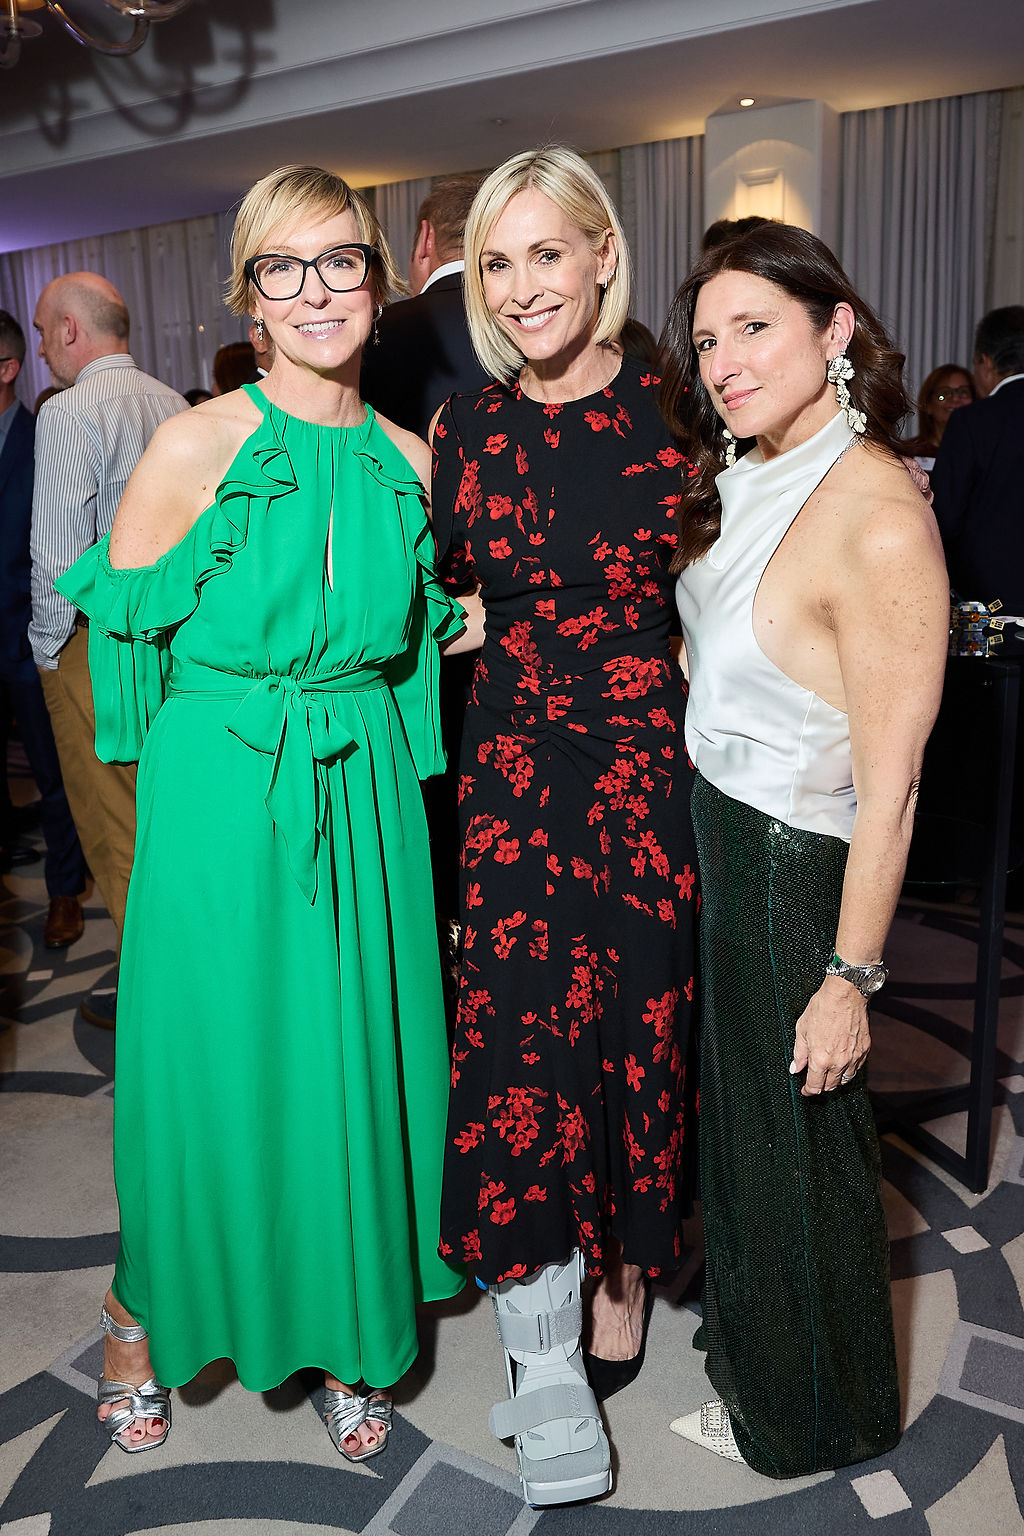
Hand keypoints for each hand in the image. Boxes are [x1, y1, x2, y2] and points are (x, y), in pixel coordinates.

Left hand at [790, 975, 870, 1095]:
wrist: (845, 995)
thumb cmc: (822, 1008)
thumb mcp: (802, 1030)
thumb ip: (799, 1053)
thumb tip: (795, 1068)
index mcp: (820, 1059)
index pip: (815, 1086)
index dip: (808, 1091)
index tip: (805, 1090)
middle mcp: (838, 1062)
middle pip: (831, 1086)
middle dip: (821, 1086)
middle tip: (815, 1080)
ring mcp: (853, 1057)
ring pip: (845, 1079)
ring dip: (836, 1079)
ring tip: (828, 1072)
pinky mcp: (864, 1050)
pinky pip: (856, 1068)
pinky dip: (848, 1069)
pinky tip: (842, 1061)